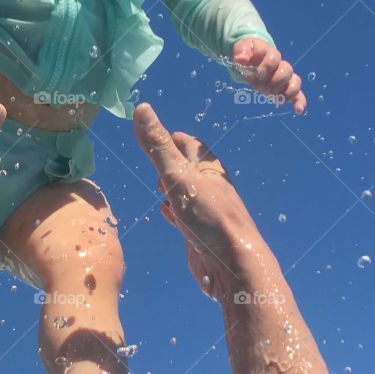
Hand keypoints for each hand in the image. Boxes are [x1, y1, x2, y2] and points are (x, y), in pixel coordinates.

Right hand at [133, 103, 255, 296]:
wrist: (232, 265)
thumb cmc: (210, 218)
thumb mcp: (179, 177)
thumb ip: (158, 147)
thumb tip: (141, 108)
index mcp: (210, 168)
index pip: (190, 144)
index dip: (171, 138)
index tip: (154, 136)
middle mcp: (211, 186)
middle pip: (188, 167)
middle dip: (169, 162)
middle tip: (152, 164)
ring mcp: (207, 210)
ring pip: (186, 191)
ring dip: (171, 187)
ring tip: (156, 185)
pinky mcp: (201, 232)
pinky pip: (185, 214)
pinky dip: (173, 209)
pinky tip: (165, 212)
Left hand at [230, 37, 306, 114]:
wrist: (253, 57)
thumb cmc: (249, 52)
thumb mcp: (243, 48)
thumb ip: (241, 51)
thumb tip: (241, 60)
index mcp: (270, 54)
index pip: (275, 58)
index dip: (267, 66)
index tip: (258, 73)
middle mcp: (280, 66)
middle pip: (286, 72)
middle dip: (273, 82)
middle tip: (259, 88)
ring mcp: (284, 78)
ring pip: (295, 83)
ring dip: (286, 92)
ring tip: (275, 98)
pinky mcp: (285, 88)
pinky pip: (297, 95)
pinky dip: (299, 102)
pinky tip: (298, 111)